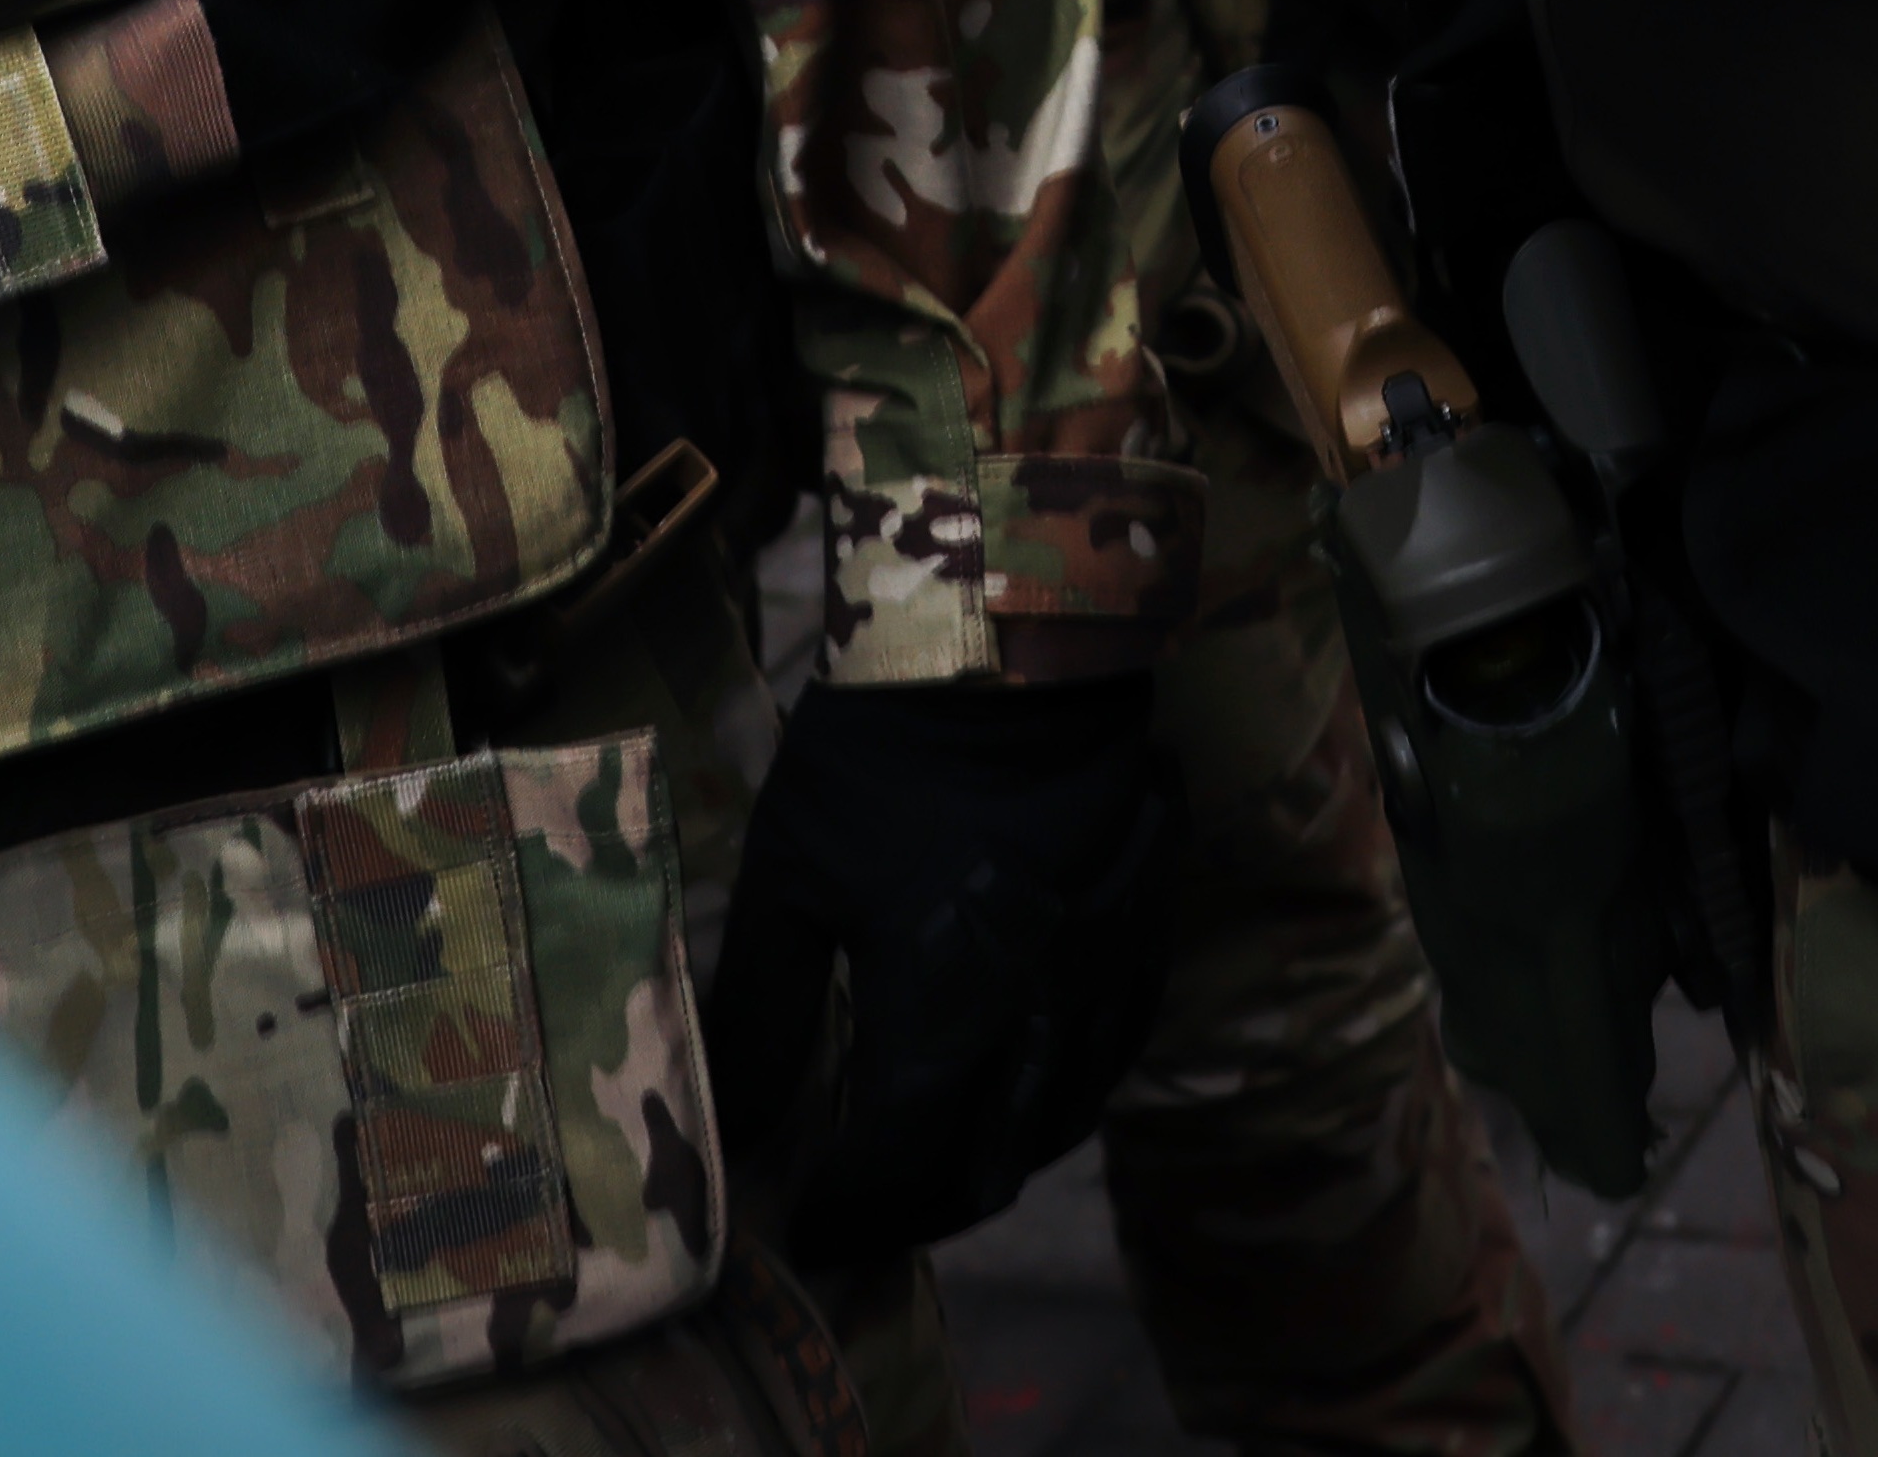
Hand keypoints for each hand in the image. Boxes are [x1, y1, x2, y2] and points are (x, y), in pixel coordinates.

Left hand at [706, 672, 1181, 1264]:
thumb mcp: (791, 878)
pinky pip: (1111, 1057)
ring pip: (1058, 1124)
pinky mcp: (1145, 939)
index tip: (806, 1229)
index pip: (895, 1170)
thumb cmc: (884, 758)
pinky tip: (1026, 1085)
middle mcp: (1037, 1027)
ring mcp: (1104, 985)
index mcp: (944, 1022)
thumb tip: (732, 1119)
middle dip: (919, 1211)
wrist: (1012, 649)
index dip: (848, 1214)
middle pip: (986, 1170)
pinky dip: (1058, 1099)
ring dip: (993, 1161)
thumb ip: (762, 1011)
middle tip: (865, 1214)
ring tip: (935, 1162)